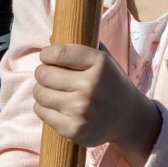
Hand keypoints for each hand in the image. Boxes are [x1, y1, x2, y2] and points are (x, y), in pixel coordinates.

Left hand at [34, 44, 160, 166]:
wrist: (128, 118)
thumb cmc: (110, 83)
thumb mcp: (104, 59)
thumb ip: (82, 44)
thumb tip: (52, 36)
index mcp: (99, 64)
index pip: (59, 53)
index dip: (47, 54)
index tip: (47, 56)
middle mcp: (91, 87)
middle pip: (44, 74)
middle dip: (42, 72)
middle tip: (48, 75)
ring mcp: (82, 110)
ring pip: (40, 93)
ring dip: (41, 90)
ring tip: (50, 90)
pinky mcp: (74, 130)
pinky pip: (42, 113)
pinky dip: (43, 107)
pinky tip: (54, 105)